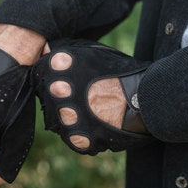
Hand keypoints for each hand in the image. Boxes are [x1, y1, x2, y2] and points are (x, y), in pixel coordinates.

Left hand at [33, 39, 151, 154]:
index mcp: (59, 65)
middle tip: (82, 95)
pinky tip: (96, 124)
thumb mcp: (92, 53)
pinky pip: (72, 137)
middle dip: (62, 95)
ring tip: (92, 110)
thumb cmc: (121, 72)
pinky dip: (83, 133)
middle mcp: (58, 90)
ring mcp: (67, 115)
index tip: (67, 79)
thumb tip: (46, 49)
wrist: (147, 98)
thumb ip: (65, 52)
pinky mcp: (78, 138)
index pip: (40, 71)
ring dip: (72, 115)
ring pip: (58, 117)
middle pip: (48, 95)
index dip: (54, 76)